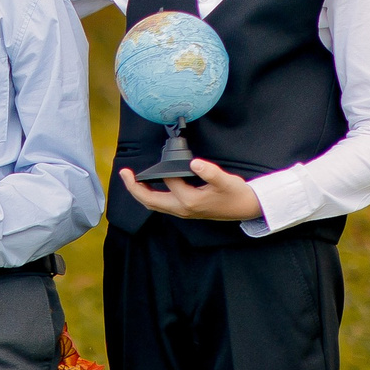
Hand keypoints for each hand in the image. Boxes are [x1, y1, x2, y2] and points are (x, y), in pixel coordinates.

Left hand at [120, 160, 261, 222]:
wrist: (246, 208)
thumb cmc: (236, 194)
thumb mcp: (227, 180)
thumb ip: (211, 172)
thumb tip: (195, 163)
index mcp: (190, 200)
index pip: (169, 181)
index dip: (165, 168)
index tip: (162, 157)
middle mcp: (182, 209)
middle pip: (150, 200)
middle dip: (134, 187)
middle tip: (123, 173)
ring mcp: (182, 212)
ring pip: (153, 204)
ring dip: (140, 193)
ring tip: (130, 179)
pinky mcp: (185, 211)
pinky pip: (160, 205)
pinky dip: (150, 196)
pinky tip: (147, 188)